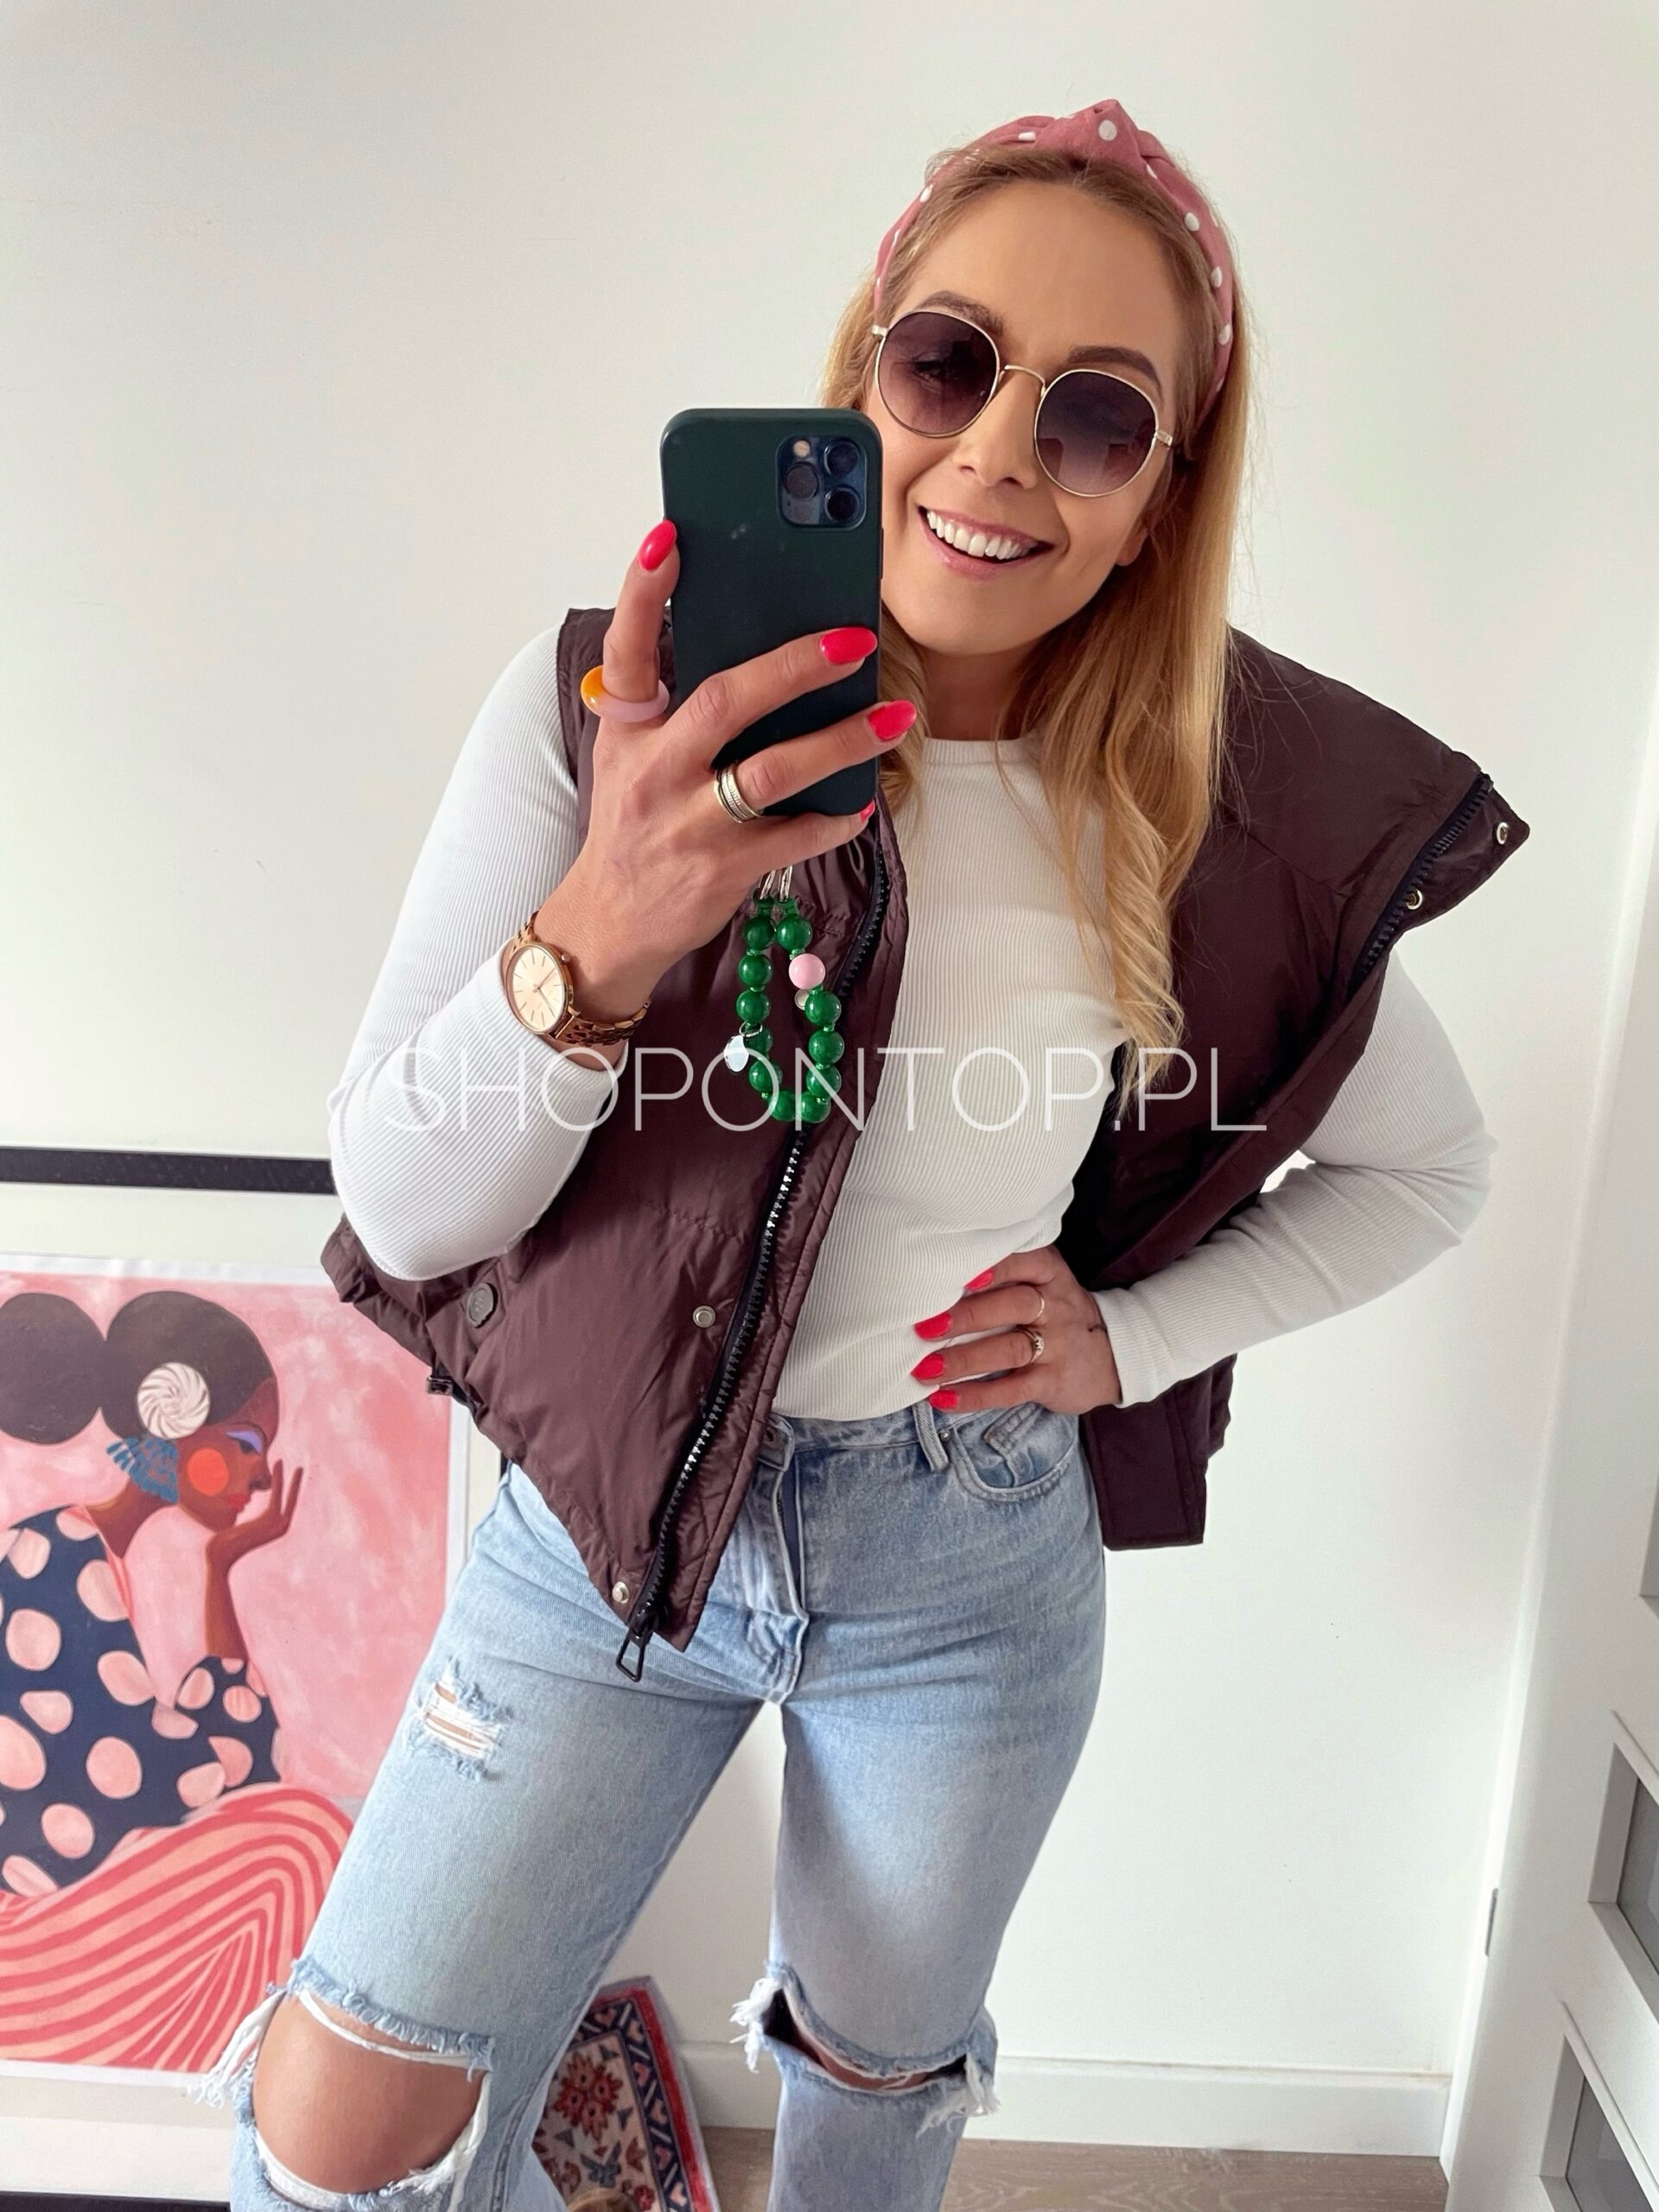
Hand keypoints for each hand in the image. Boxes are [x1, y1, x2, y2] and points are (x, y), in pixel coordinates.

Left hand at [206, 1458, 305, 1566]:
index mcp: (271, 1528)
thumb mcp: (233, 1530)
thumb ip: (238, 1523)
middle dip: (294, 1483)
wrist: (220, 1558)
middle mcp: (280, 1527)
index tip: (284, 1477)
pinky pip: (278, 1495)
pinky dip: (279, 1480)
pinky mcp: (273, 1519)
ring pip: (284, 1494)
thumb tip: (230, 1516)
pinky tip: (278, 1467)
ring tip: (280, 1461)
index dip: (283, 1489)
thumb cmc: (221, 1547)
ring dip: (283, 1476)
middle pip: (290, 1499)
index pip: (281, 1504)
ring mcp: (278, 1524)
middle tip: (300, 1468)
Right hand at [534, 517, 913, 1015]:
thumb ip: (681, 705)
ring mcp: (688, 823)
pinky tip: (864, 802)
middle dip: (794, 667)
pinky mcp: (722, 871)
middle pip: (725, 704)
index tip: (670, 538)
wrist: (609, 924)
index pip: (626, 648)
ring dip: (841, 743)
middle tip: (855, 639)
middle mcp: (653, 770)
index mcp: (629, 729)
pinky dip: (834, 819)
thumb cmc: (636, 824)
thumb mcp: (636, 756)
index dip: (642, 592)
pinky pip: (793, 838)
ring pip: (772, 772)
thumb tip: (764, 646)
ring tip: (893, 717)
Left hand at [907, 1246, 1121, 1414]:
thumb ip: (1009, 1270)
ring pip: (1009, 1349)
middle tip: (926, 1327)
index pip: (1025, 1263)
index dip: (994, 1268)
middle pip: (1013, 1305)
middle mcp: (1056, 1307)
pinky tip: (943, 1398)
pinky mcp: (1052, 1381)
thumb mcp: (1046, 1280)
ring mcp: (1057, 1346)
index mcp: (1050, 1274)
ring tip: (926, 1368)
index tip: (960, 1275)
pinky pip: (1012, 1390)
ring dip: (964, 1359)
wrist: (1111, 1356)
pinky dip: (976, 1395)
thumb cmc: (1057, 1311)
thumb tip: (941, 1271)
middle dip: (967, 1316)